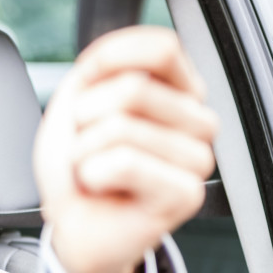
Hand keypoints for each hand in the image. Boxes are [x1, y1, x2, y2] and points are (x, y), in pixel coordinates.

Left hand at [34, 26, 216, 272]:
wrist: (75, 225)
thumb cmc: (80, 164)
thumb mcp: (75, 100)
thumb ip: (97, 69)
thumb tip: (110, 58)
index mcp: (178, 90)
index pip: (161, 47)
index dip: (111, 58)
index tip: (86, 84)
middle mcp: (197, 120)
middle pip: (133, 88)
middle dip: (86, 118)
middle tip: (91, 146)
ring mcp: (198, 157)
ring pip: (122, 127)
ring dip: (85, 152)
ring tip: (95, 170)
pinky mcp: (188, 193)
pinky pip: (125, 163)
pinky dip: (93, 175)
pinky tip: (102, 188)